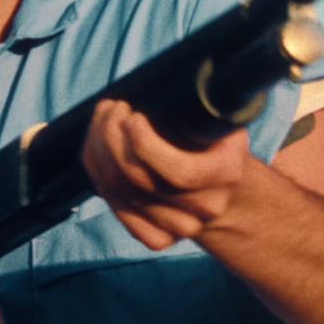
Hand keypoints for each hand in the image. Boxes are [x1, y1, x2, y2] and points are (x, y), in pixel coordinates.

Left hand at [80, 99, 252, 250]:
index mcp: (226, 175)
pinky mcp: (157, 239)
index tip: (132, 115)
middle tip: (111, 108)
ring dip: (99, 149)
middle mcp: (204, 207)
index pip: (177, 171)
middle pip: (138, 178)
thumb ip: (202, 109)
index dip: (144, 144)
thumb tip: (167, 85)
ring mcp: (180, 228)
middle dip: (111, 135)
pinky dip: (97, 174)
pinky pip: (115, 206)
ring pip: (119, 190)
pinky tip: (98, 149)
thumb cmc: (216, 143)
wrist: (226, 190)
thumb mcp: (221, 120)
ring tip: (103, 120)